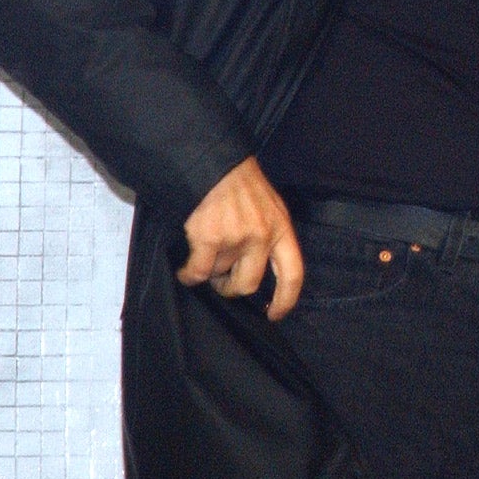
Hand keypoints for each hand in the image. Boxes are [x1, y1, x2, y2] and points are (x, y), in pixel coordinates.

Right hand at [178, 156, 303, 319]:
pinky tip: (187, 269)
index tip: (275, 314)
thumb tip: (260, 271)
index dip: (286, 299)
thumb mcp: (270, 209)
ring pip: (219, 275)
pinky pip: (198, 272)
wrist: (215, 165)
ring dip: (210, 271)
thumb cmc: (242, 187)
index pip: (292, 274)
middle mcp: (263, 236)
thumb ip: (270, 237)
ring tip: (206, 254)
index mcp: (282, 229)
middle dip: (232, 288)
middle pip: (249, 284)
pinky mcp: (210, 239)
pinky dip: (189, 275)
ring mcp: (236, 238)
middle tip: (222, 280)